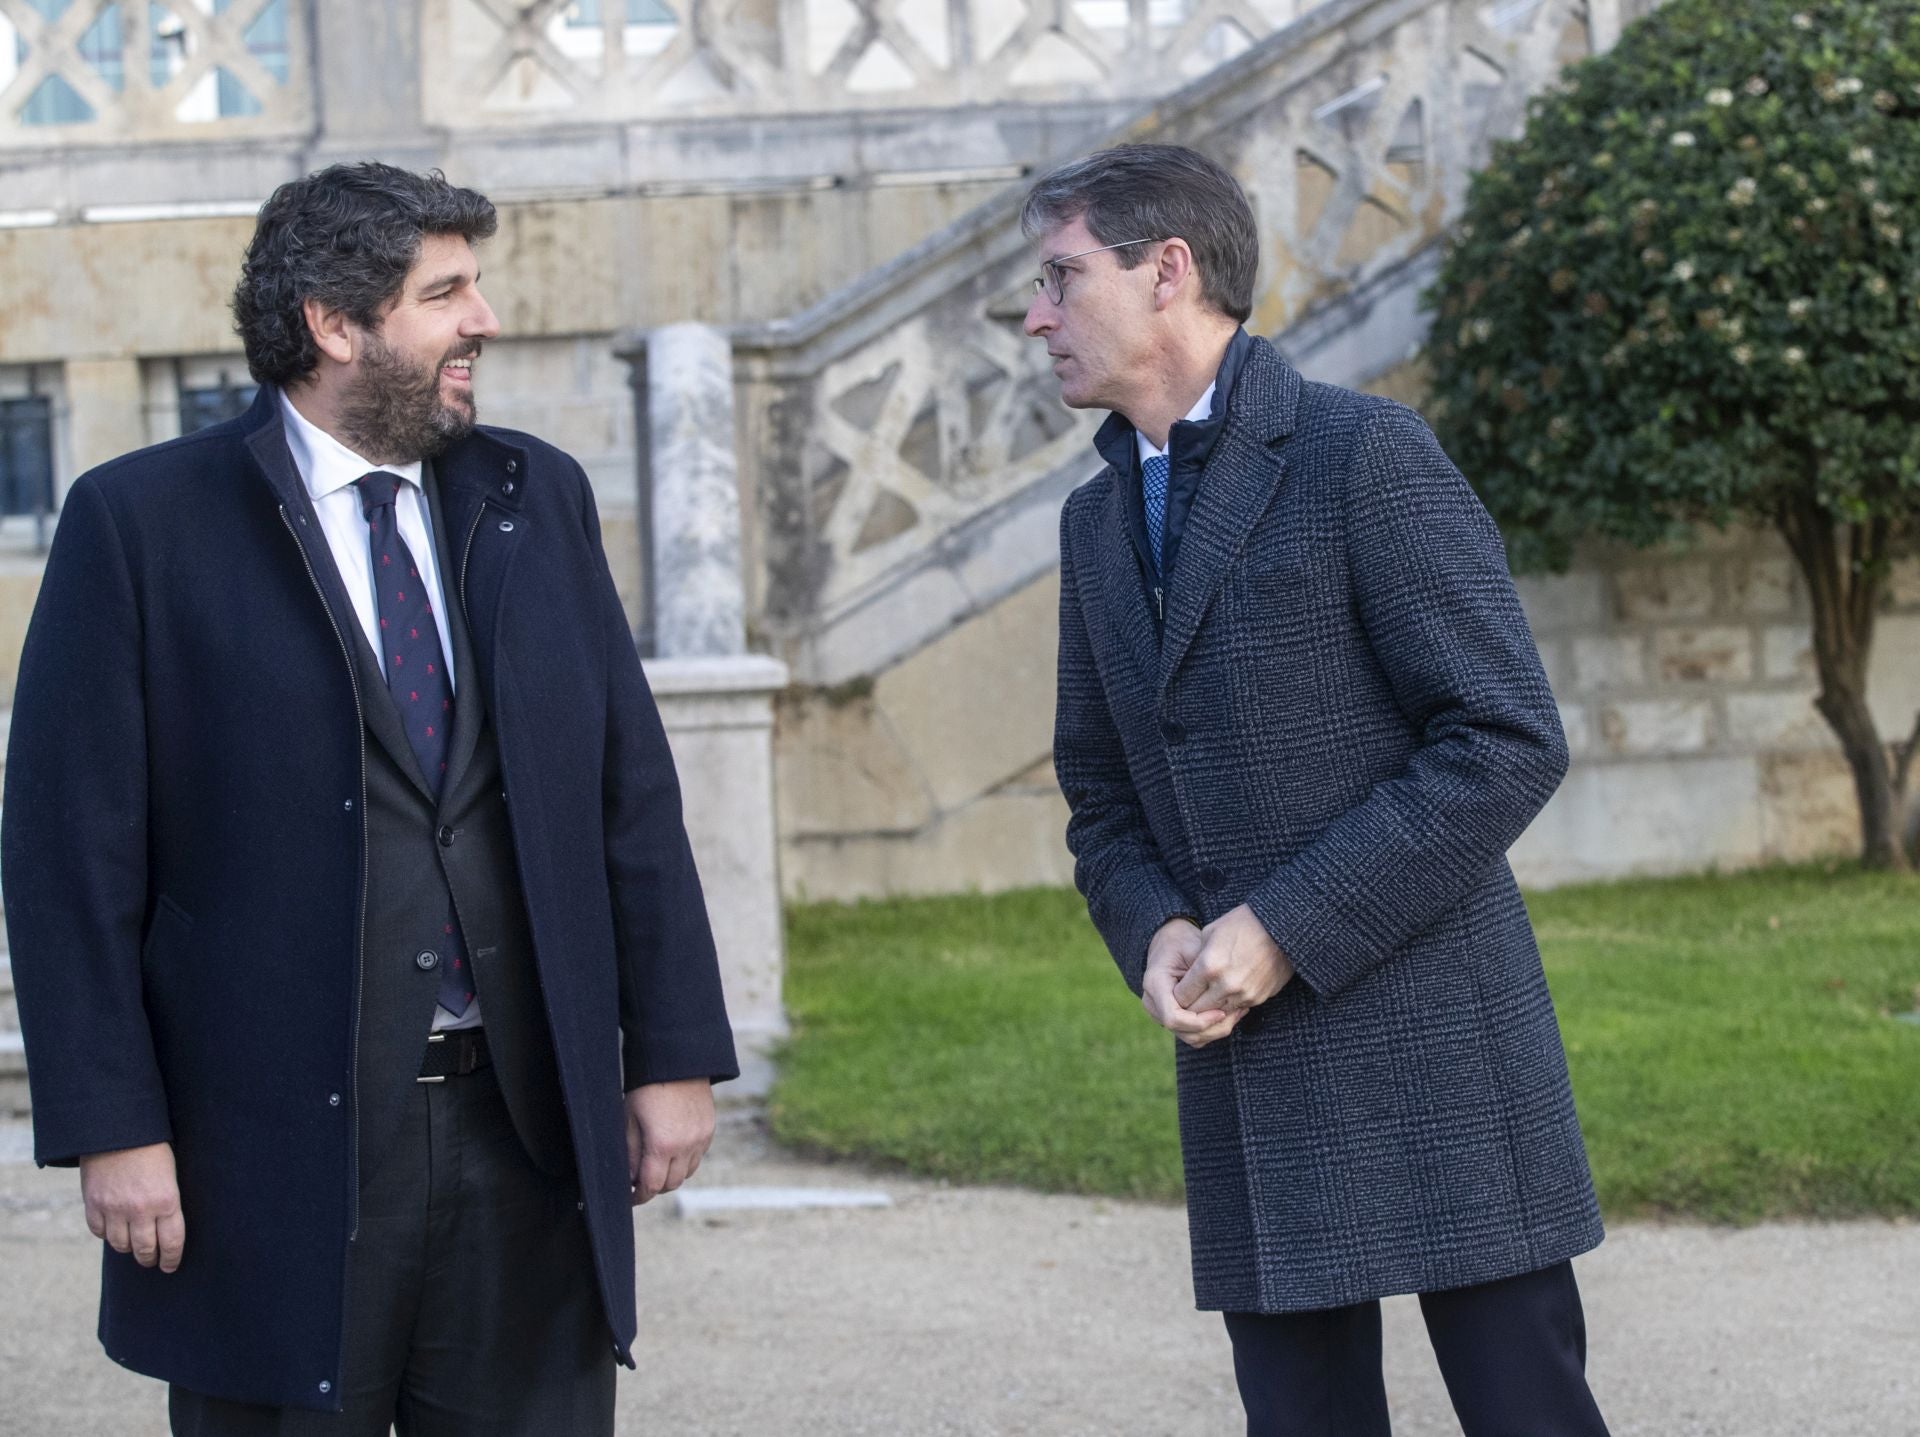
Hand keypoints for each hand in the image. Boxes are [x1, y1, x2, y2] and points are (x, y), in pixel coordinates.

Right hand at [79, 1142, 184, 1272]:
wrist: (118, 1129)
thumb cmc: (153, 1149)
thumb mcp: (171, 1174)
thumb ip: (167, 1202)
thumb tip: (166, 1229)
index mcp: (167, 1200)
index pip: (172, 1242)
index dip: (172, 1258)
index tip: (170, 1266)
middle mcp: (140, 1209)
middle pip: (145, 1249)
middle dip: (150, 1258)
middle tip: (152, 1260)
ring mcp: (114, 1209)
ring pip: (121, 1245)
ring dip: (128, 1247)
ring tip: (134, 1245)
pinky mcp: (93, 1205)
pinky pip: (99, 1232)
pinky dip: (106, 1234)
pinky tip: (113, 1229)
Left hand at [624, 1079, 714, 1205]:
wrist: (677, 1061)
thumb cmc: (646, 1088)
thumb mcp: (629, 1119)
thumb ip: (630, 1153)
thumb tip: (630, 1179)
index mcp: (662, 1145)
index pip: (652, 1186)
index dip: (639, 1196)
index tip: (630, 1197)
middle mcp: (686, 1146)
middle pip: (671, 1184)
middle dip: (654, 1186)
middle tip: (640, 1180)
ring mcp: (701, 1138)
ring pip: (686, 1173)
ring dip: (671, 1174)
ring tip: (657, 1164)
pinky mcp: (709, 1129)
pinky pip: (697, 1156)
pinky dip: (685, 1160)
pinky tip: (673, 1149)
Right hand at [1141, 917, 1227, 1040]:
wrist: (1170, 944)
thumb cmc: (1183, 942)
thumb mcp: (1194, 948)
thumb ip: (1204, 969)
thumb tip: (1224, 989)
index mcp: (1155, 984)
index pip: (1173, 1017)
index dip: (1199, 1020)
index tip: (1222, 1011)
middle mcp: (1153, 1004)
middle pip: (1184, 1032)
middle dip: (1213, 1029)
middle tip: (1237, 1013)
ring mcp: (1160, 1014)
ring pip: (1192, 1038)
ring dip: (1216, 1031)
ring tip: (1238, 1012)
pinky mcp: (1174, 1020)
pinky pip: (1195, 1035)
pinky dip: (1213, 1030)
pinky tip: (1231, 1013)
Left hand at [1172, 905, 1294, 1046]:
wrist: (1282, 926)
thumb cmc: (1243, 923)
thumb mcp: (1210, 933)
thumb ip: (1196, 959)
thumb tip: (1188, 977)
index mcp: (1209, 966)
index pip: (1182, 997)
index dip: (1176, 996)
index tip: (1178, 990)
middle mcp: (1225, 985)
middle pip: (1197, 1011)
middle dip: (1190, 1007)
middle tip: (1189, 999)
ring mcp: (1243, 994)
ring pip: (1217, 1014)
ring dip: (1210, 1009)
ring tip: (1207, 997)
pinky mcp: (1258, 998)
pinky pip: (1236, 1010)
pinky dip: (1229, 1005)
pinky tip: (1226, 993)